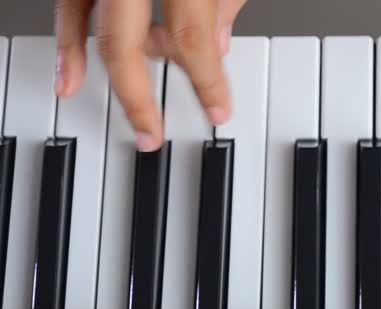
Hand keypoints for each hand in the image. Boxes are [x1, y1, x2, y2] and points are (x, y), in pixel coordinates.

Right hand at [54, 0, 246, 150]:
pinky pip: (70, 6)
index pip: (192, 38)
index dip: (207, 82)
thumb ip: (224, 2)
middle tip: (151, 136)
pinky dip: (68, 41)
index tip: (218, 113)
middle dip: (137, 98)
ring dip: (85, 69)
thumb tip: (219, 43)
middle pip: (124, 44)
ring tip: (95, 111)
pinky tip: (68, 75)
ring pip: (85, 23)